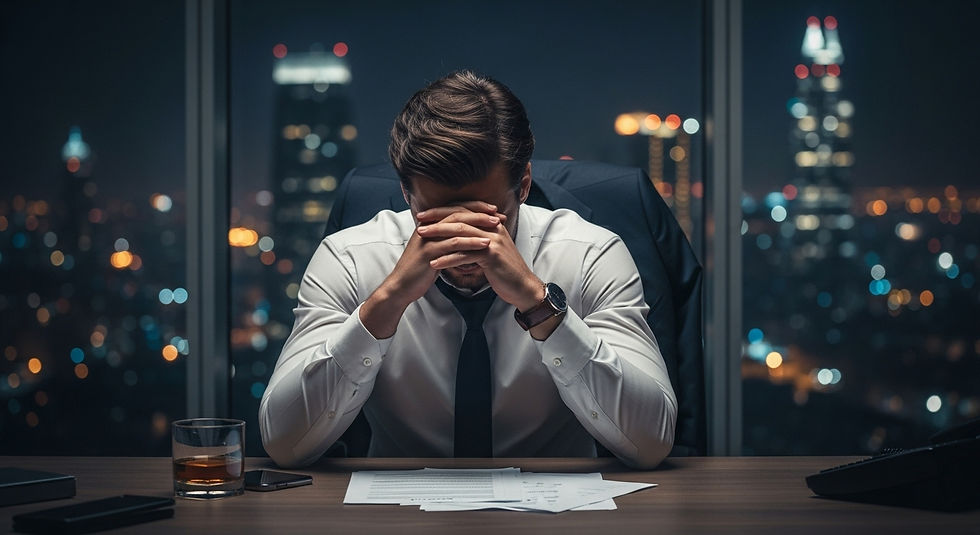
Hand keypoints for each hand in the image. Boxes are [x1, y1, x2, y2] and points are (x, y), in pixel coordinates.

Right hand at [359, 201, 498, 338]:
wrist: (401, 287)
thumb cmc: (420, 270)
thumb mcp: (435, 251)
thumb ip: (446, 241)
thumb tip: (464, 237)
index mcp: (430, 224)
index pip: (455, 209)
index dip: (475, 208)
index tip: (493, 210)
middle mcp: (428, 227)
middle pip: (457, 212)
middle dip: (480, 212)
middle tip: (498, 214)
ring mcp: (428, 238)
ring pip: (457, 226)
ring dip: (479, 225)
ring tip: (497, 226)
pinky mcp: (429, 251)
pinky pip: (453, 243)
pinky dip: (472, 242)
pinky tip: (486, 244)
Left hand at [416, 206, 544, 311]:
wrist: (522, 286)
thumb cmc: (503, 270)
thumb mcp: (490, 249)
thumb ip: (477, 238)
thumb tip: (457, 233)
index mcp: (491, 223)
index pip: (464, 211)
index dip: (443, 212)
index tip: (425, 215)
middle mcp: (493, 228)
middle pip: (460, 218)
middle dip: (437, 220)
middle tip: (419, 223)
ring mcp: (493, 241)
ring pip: (460, 234)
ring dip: (438, 236)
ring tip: (421, 241)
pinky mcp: (491, 256)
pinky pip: (464, 255)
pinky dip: (447, 259)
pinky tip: (434, 264)